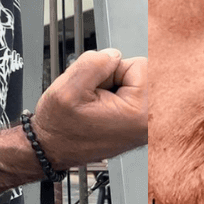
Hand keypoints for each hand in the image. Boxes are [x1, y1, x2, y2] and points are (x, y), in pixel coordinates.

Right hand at [32, 49, 146, 168]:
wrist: (53, 148)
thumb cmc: (60, 128)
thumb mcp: (67, 89)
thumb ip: (95, 63)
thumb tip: (114, 55)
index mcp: (141, 115)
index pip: (139, 65)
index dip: (111, 71)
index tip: (99, 92)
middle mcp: (150, 123)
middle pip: (143, 73)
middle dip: (117, 77)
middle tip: (99, 99)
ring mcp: (147, 125)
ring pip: (137, 81)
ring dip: (116, 85)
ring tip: (100, 104)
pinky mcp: (141, 123)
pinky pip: (133, 92)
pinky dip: (118, 94)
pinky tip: (104, 108)